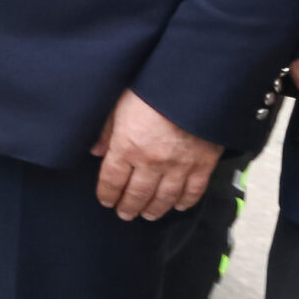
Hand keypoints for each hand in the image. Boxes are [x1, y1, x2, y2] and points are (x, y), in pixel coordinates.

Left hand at [91, 90, 219, 220]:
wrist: (193, 83)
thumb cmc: (152, 88)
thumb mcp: (119, 102)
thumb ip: (106, 129)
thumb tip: (96, 151)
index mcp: (127, 146)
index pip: (112, 180)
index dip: (107, 194)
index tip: (106, 201)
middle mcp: (151, 161)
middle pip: (137, 194)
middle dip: (129, 207)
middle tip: (125, 214)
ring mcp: (179, 165)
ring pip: (164, 197)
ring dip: (155, 209)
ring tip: (148, 215)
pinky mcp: (203, 163)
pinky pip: (193, 190)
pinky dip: (185, 201)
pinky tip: (179, 205)